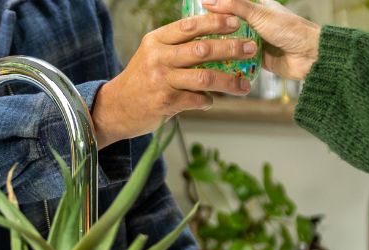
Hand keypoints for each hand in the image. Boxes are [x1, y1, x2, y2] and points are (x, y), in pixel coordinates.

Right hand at [92, 15, 256, 145]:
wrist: (118, 108)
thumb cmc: (141, 80)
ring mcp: (163, 80)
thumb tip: (207, 38)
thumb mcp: (152, 54)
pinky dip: (208, 101)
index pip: (190, 26)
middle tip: (251, 48)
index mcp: (157, 40)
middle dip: (230, 48)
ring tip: (245, 85)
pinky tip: (213, 100)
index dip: (215, 22)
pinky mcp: (166, 102)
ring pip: (204, 77)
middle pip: (202, 50)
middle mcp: (159, 57)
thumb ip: (175, 46)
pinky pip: (197, 101)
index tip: (236, 21)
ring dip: (229, 81)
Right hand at [201, 0, 319, 79]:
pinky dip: (232, 63)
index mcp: (256, 6)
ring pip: (234, 44)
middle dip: (215, 30)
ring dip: (222, 48)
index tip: (196, 13)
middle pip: (229, 25)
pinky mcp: (259, 60)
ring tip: (202, 52)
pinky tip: (217, 66)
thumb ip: (234, 6)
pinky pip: (242, 61)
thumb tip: (208, 1)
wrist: (309, 56)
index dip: (214, 8)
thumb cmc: (289, 30)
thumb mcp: (258, 14)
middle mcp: (255, 23)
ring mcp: (257, 42)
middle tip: (196, 36)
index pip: (230, 4)